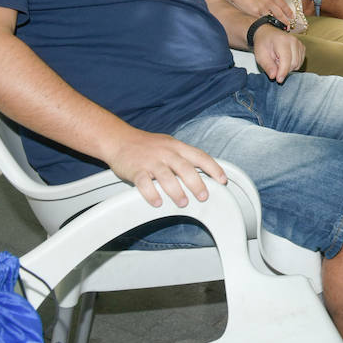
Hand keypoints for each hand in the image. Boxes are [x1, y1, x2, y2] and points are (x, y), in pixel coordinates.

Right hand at [103, 127, 225, 207]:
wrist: (119, 139)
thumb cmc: (147, 146)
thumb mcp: (169, 146)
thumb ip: (184, 158)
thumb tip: (204, 173)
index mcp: (177, 147)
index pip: (200, 156)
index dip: (213, 168)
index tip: (223, 180)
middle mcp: (166, 152)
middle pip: (185, 168)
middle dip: (197, 183)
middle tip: (204, 196)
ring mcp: (150, 161)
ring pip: (166, 176)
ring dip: (176, 191)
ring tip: (183, 203)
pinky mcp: (135, 169)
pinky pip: (144, 182)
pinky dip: (151, 193)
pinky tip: (157, 202)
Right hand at [234, 0, 295, 24]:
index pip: (283, 4)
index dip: (288, 11)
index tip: (292, 16)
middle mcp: (268, 2)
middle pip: (279, 13)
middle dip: (285, 21)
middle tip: (288, 26)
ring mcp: (262, 8)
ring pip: (271, 18)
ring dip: (276, 24)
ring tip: (279, 29)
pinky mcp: (254, 13)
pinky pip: (261, 20)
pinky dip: (264, 23)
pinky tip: (267, 27)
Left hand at [253, 27, 303, 82]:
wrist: (267, 34)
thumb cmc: (263, 44)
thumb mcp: (260, 55)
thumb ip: (267, 66)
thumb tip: (274, 76)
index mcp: (282, 41)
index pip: (286, 60)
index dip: (283, 72)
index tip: (278, 80)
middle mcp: (293, 41)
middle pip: (293, 63)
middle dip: (284, 69)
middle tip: (274, 64)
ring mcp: (299, 43)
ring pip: (298, 64)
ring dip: (288, 67)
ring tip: (279, 61)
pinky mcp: (302, 47)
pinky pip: (300, 62)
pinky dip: (292, 64)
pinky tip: (285, 60)